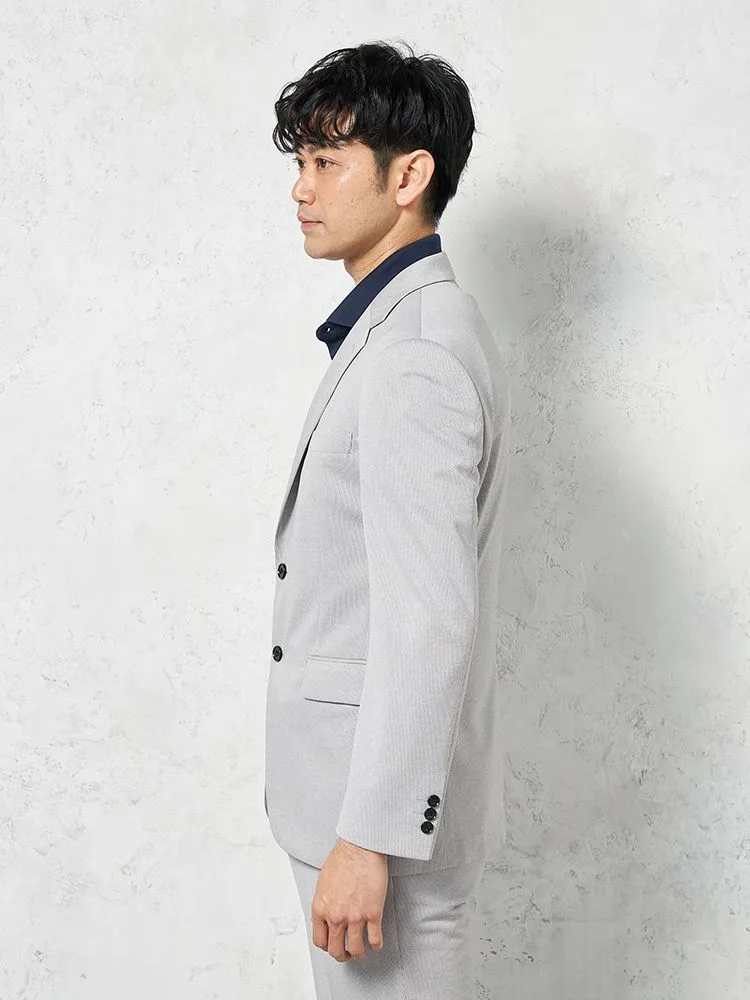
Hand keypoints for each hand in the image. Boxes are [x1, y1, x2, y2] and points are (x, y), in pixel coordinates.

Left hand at [311, 838, 387, 960]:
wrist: (360, 848)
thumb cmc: (343, 859)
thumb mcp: (323, 882)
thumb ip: (324, 902)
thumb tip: (327, 914)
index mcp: (320, 908)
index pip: (319, 940)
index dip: (327, 946)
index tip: (333, 945)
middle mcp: (335, 916)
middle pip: (336, 949)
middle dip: (342, 955)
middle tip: (347, 953)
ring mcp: (354, 917)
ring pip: (356, 949)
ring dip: (359, 953)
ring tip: (362, 951)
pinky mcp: (372, 913)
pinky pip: (374, 939)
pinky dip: (376, 945)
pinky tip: (376, 942)